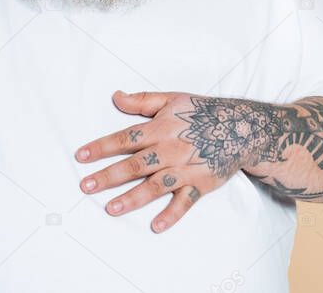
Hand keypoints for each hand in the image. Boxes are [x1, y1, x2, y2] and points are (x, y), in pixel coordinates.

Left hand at [75, 91, 272, 232]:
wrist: (242, 128)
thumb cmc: (203, 112)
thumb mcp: (172, 99)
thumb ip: (142, 100)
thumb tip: (115, 97)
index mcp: (161, 128)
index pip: (125, 139)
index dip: (102, 147)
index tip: (81, 156)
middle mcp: (170, 150)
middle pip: (135, 165)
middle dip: (109, 176)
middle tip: (86, 186)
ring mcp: (185, 169)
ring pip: (155, 186)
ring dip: (132, 198)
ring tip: (111, 209)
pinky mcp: (200, 184)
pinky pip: (184, 203)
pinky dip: (172, 215)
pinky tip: (156, 226)